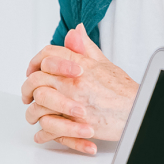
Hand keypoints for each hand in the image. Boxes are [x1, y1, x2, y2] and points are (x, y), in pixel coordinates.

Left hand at [22, 24, 137, 154]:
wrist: (136, 111)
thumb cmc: (123, 91)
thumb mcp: (104, 63)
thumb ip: (85, 48)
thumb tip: (75, 32)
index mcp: (79, 65)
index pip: (47, 55)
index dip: (36, 60)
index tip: (34, 68)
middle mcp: (73, 82)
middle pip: (36, 79)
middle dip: (27, 86)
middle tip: (28, 93)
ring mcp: (72, 104)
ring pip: (37, 104)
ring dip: (32, 110)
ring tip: (34, 113)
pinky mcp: (74, 125)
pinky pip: (48, 128)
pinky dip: (43, 132)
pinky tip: (43, 131)